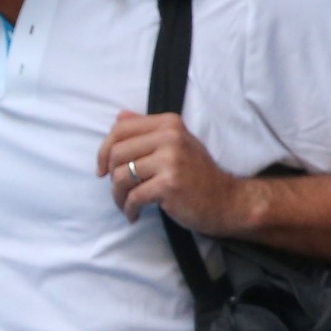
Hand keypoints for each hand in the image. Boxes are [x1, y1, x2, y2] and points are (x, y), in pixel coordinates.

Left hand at [98, 111, 253, 234]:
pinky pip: (134, 197)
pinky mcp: (169, 184)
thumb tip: (118, 116)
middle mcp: (170, 137)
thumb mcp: (176, 144)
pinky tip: (134, 215)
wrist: (226, 201)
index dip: (104, 150)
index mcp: (168, 123)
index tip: (103, 169)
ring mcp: (170, 160)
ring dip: (118, 196)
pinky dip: (129, 209)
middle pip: (116, 153)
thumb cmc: (197, 174)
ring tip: (126, 205)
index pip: (120, 129)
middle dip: (111, 176)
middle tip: (120, 191)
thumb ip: (147, 129)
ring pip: (121, 176)